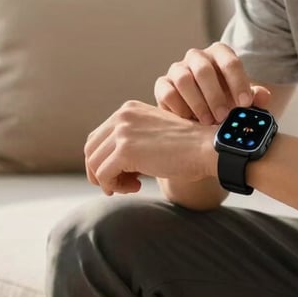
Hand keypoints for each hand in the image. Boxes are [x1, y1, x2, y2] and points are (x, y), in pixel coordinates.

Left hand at [84, 100, 215, 195]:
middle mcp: (122, 116)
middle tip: (121, 184)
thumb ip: (131, 140)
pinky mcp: (125, 150)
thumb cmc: (187, 147)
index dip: (104, 160)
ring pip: (95, 164)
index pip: (98, 137)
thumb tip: (104, 167)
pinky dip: (114, 186)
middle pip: (91, 150)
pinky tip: (136, 187)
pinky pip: (104, 175)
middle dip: (101, 171)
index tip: (123, 173)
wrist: (206, 148)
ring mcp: (123, 132)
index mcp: (128, 109)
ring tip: (131, 186)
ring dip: (109, 181)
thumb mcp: (153, 134)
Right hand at [153, 42, 271, 123]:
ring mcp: (178, 69)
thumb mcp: (243, 102)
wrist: (203, 117)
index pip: (230, 61)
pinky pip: (168, 91)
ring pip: (184, 79)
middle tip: (224, 117)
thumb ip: (255, 98)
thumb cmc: (228, 104)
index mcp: (220, 55)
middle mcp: (197, 57)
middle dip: (215, 95)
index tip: (245, 104)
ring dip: (198, 103)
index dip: (238, 82)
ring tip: (208, 122)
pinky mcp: (163, 84)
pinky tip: (190, 121)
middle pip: (204, 69)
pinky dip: (179, 108)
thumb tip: (264, 96)